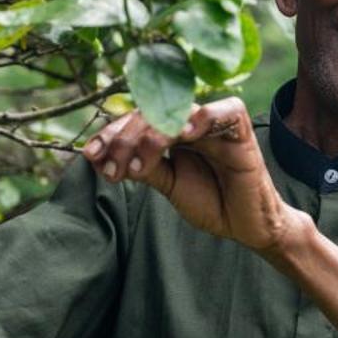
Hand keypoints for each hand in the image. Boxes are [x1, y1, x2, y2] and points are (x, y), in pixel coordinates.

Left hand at [80, 97, 297, 255]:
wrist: (247, 226)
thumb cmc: (211, 201)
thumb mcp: (168, 185)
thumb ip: (143, 167)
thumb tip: (99, 158)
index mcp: (173, 131)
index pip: (138, 118)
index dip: (112, 133)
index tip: (89, 155)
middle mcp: (192, 122)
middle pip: (153, 112)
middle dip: (125, 139)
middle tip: (111, 169)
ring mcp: (216, 125)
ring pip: (180, 111)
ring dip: (153, 135)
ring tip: (138, 167)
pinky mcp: (242, 133)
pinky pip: (226, 111)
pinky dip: (203, 118)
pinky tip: (182, 136)